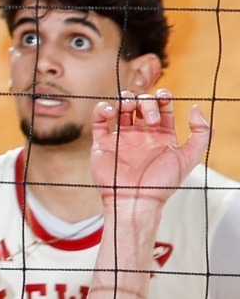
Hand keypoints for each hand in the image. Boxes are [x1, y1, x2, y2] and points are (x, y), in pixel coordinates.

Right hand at [92, 91, 209, 209]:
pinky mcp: (103, 141)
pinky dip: (103, 109)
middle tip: (152, 119)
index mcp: (161, 136)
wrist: (135, 200)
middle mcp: (141, 134)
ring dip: (125, 100)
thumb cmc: (161, 184)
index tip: (164, 98)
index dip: (163, 98)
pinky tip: (112, 111)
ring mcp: (121, 136)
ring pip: (121, 107)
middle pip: (141, 104)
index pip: (162, 108)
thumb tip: (196, 108)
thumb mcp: (188, 159)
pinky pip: (99, 119)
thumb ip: (200, 135)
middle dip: (146, 102)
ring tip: (129, 107)